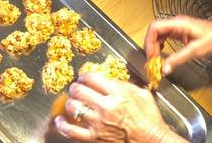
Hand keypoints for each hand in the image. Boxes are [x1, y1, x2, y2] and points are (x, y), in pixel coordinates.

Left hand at [55, 73, 183, 142]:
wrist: (150, 140)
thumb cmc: (149, 118)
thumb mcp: (142, 93)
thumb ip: (124, 84)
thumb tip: (109, 79)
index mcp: (118, 93)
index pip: (92, 78)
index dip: (84, 75)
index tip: (84, 77)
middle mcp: (106, 106)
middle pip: (79, 91)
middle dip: (75, 87)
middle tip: (75, 88)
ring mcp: (98, 123)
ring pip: (73, 107)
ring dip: (70, 102)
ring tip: (72, 101)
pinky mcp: (93, 138)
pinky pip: (70, 130)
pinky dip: (62, 125)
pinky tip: (60, 120)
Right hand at [144, 15, 211, 74]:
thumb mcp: (195, 51)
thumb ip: (178, 59)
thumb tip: (163, 70)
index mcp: (178, 24)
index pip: (155, 27)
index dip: (148, 41)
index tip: (150, 56)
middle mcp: (175, 23)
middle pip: (155, 31)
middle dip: (150, 45)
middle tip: (152, 61)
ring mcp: (177, 27)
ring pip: (159, 34)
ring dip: (154, 46)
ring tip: (155, 59)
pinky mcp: (180, 32)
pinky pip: (165, 37)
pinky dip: (160, 45)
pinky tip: (161, 54)